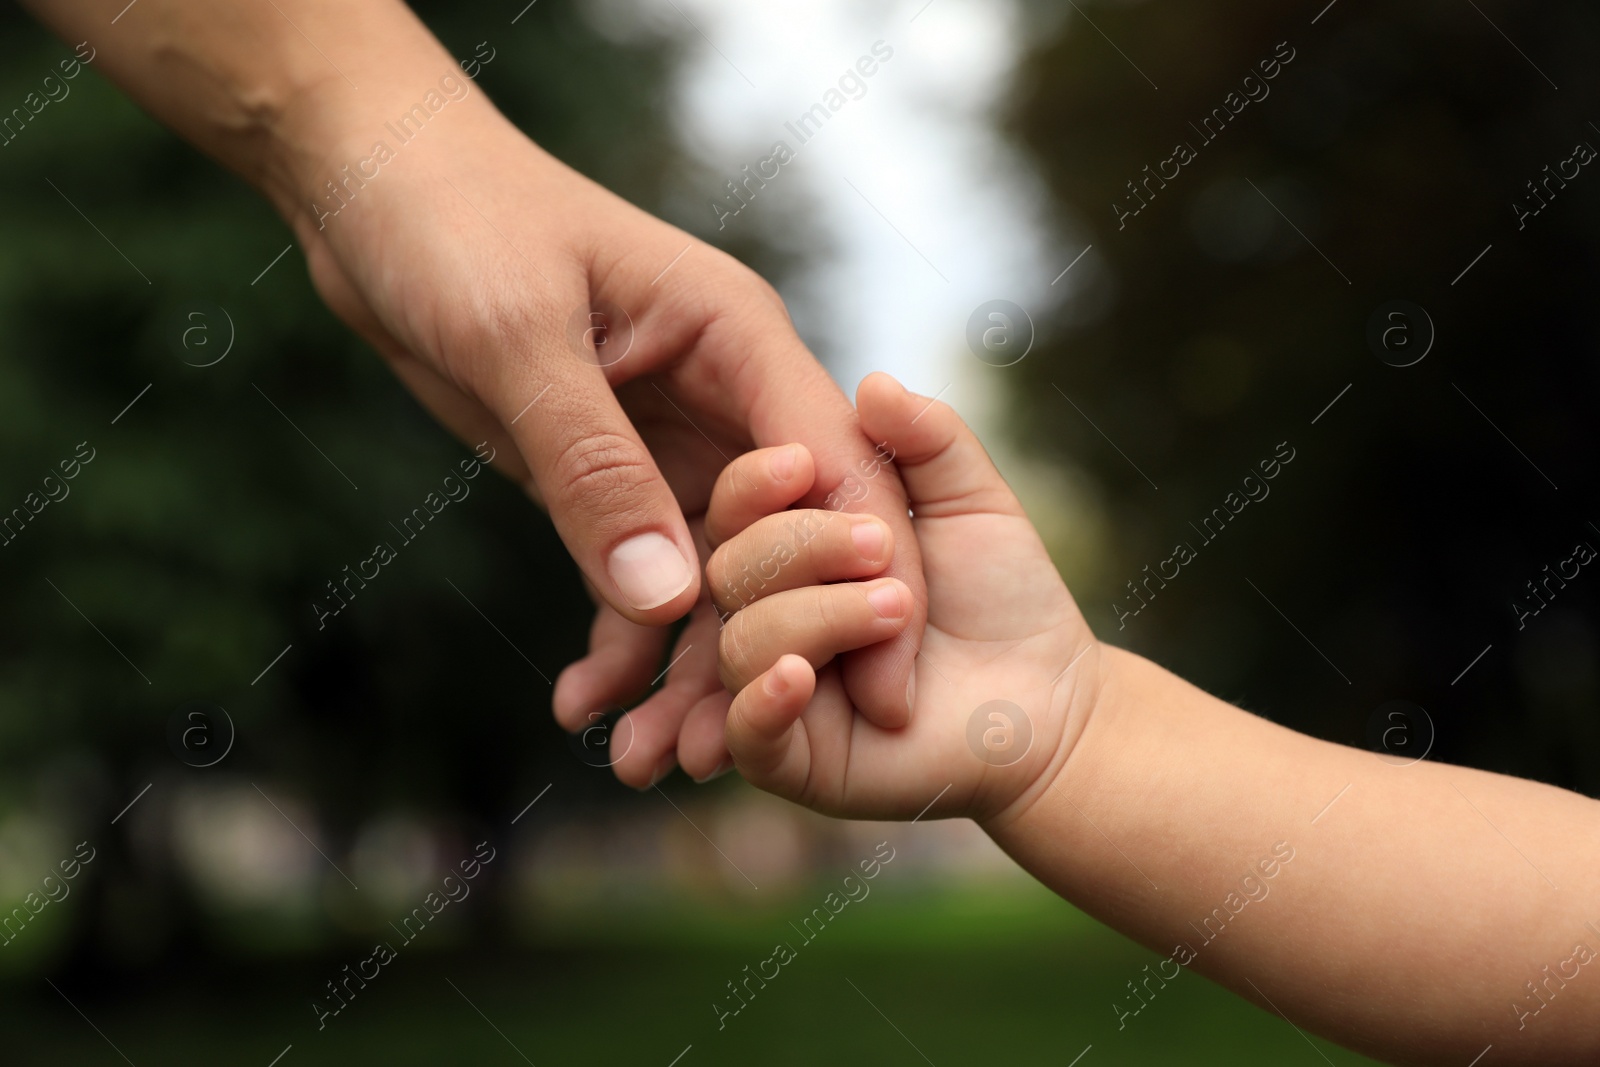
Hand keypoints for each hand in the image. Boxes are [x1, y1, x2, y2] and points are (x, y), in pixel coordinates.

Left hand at [274, 68, 925, 786]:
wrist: (373, 190)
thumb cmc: (455, 223)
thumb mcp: (520, 340)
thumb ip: (594, 468)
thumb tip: (669, 604)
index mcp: (740, 338)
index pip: (836, 470)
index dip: (868, 584)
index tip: (884, 694)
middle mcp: (724, 394)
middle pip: (780, 541)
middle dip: (767, 650)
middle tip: (739, 760)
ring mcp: (669, 437)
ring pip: (708, 572)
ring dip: (683, 666)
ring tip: (648, 762)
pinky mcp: (610, 470)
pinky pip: (632, 568)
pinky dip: (614, 636)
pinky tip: (585, 704)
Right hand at [707, 373, 1102, 822]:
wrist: (1051, 701)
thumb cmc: (1006, 597)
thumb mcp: (973, 501)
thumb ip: (929, 439)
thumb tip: (873, 384)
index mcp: (791, 551)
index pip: (736, 509)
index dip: (755, 484)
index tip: (801, 463)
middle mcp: (767, 615)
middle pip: (727, 570)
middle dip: (801, 548)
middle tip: (884, 548)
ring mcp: (773, 688)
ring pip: (742, 640)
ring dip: (817, 615)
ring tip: (898, 611)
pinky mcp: (792, 760)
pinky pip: (749, 733)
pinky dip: (765, 700)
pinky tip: (801, 676)